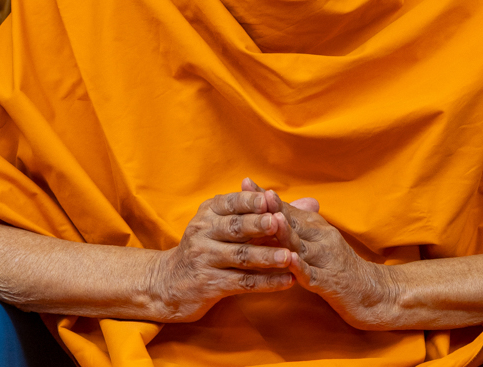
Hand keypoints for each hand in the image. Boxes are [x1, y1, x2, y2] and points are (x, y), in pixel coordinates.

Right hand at [148, 191, 294, 321]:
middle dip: (259, 224)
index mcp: (209, 212)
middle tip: (281, 222)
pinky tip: (287, 281)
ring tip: (291, 257)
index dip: (251, 200)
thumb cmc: (208, 248)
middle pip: (235, 227)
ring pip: (241, 256)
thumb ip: (266, 212)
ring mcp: (204, 258)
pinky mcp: (209, 284)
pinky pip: (242, 282)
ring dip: (267, 256)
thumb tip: (313, 203)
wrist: (169, 283)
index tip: (272, 198)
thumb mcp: (227, 224)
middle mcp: (203, 232)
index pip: (232, 202)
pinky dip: (266, 282)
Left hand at [266, 189, 399, 329]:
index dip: (265, 197)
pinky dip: (298, 266)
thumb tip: (269, 207)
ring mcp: (325, 259)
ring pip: (301, 245)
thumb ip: (296, 224)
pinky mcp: (329, 282)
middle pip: (293, 221)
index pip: (287, 208)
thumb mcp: (317, 239)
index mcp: (315, 226)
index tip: (245, 182)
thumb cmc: (336, 264)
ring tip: (271, 220)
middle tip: (253, 195)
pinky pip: (311, 273)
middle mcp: (321, 237)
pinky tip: (287, 260)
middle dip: (272, 208)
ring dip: (286, 232)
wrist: (371, 291)